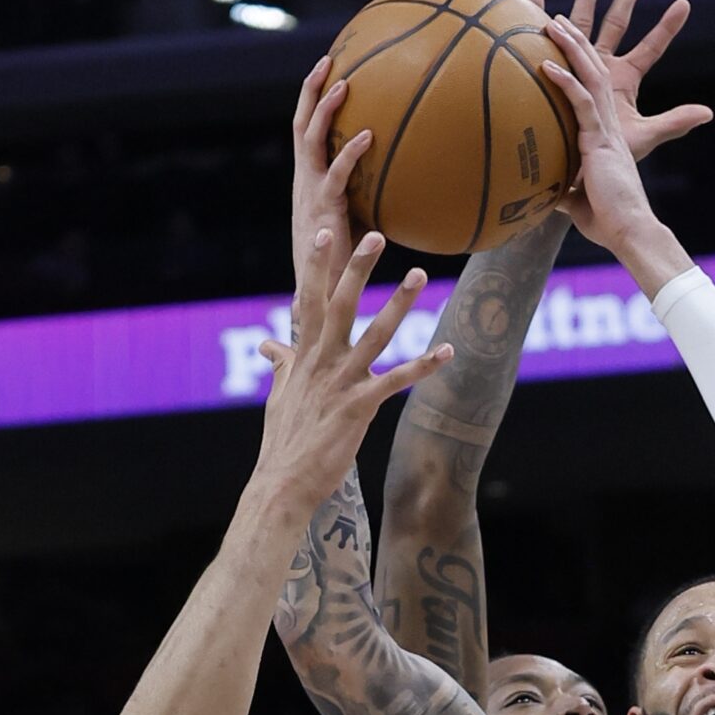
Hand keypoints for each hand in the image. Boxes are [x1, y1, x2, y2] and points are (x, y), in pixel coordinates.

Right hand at [255, 232, 452, 510]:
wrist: (283, 482)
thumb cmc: (284, 441)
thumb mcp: (279, 395)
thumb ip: (281, 363)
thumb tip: (268, 344)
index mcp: (304, 355)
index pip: (309, 300)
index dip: (318, 266)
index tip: (326, 232)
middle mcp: (322, 362)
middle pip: (341, 304)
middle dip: (358, 268)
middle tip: (377, 235)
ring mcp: (341, 383)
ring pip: (375, 334)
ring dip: (399, 304)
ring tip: (419, 274)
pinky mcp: (359, 407)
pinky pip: (397, 381)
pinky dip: (423, 366)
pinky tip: (446, 351)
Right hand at [288, 55, 371, 334]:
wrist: (321, 298)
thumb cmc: (341, 266)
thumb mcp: (359, 224)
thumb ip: (376, 201)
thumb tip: (411, 188)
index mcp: (309, 181)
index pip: (306, 132)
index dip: (312, 100)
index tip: (328, 69)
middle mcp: (305, 182)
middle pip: (302, 124)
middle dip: (312, 90)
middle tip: (328, 59)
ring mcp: (311, 193)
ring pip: (312, 140)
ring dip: (325, 109)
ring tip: (344, 84)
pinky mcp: (324, 210)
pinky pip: (336, 173)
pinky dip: (350, 151)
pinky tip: (370, 135)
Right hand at [527, 0, 710, 169]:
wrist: (573, 168)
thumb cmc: (608, 156)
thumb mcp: (644, 137)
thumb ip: (674, 123)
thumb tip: (708, 113)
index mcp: (626, 78)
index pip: (651, 48)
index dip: (667, 28)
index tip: (684, 5)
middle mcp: (603, 65)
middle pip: (617, 23)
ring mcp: (578, 64)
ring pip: (584, 21)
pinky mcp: (554, 67)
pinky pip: (546, 38)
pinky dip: (540, 14)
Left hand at [540, 11, 664, 254]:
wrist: (628, 231)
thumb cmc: (607, 220)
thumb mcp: (578, 201)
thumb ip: (563, 190)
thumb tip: (543, 195)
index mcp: (604, 134)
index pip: (591, 88)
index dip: (578, 64)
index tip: (560, 45)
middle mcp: (607, 124)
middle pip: (593, 69)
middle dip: (576, 40)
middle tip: (556, 17)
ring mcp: (605, 130)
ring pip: (590, 76)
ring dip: (570, 47)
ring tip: (551, 22)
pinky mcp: (600, 141)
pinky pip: (581, 103)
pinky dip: (565, 83)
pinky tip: (547, 65)